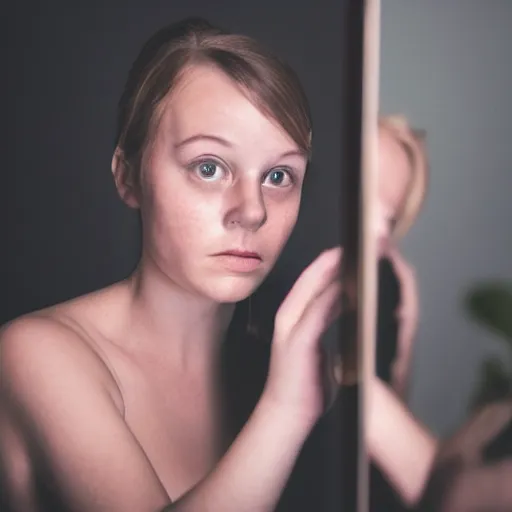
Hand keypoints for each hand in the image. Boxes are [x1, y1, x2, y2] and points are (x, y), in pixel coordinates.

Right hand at [260, 247, 342, 429]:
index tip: (355, 245)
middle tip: (360, 239)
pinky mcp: (298, 342)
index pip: (316, 277)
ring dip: (336, 270)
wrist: (286, 413)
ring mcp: (291, 327)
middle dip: (337, 256)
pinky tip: (347, 286)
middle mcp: (290, 315)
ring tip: (356, 253)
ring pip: (314, 289)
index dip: (334, 259)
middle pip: (314, 276)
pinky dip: (331, 296)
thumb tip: (347, 299)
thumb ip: (327, 318)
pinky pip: (317, 312)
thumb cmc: (303, 380)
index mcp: (295, 314)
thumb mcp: (317, 341)